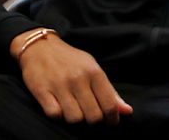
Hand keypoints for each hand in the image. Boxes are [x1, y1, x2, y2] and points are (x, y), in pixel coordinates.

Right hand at [10, 29, 132, 125]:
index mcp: (94, 72)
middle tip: (91, 118)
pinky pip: (55, 115)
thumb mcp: (92, 68)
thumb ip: (110, 91)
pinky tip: (60, 107)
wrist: (40, 46)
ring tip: (74, 110)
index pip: (110, 105)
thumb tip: (127, 111)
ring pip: (75, 119)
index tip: (109, 122)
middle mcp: (78, 78)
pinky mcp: (42, 91)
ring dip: (76, 119)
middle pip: (94, 117)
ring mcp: (59, 85)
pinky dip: (59, 116)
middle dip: (94, 122)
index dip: (112, 120)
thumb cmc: (70, 60)